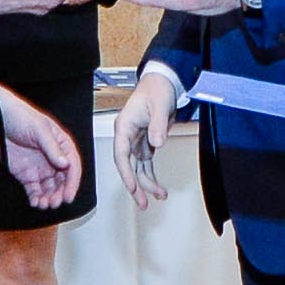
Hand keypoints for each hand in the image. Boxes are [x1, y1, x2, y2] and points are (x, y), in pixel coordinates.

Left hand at [0, 86, 82, 210]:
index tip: (69, 195)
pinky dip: (36, 198)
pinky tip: (35, 202)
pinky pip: (34, 190)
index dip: (72, 182)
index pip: (73, 166)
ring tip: (44, 204)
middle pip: (62, 181)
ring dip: (49, 198)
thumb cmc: (20, 116)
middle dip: (60, 193)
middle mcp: (52, 158)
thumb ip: (53, 148)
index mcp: (61, 145)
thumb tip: (65, 164)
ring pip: (49, 188)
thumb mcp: (40, 129)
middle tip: (55, 202)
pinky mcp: (26, 174)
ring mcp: (39, 167)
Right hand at [114, 75, 172, 208]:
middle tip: (142, 202)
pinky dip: (151, 175)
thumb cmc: (156, 89)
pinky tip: (157, 186)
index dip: (126, 173)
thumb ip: (157, 125)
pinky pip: (145, 163)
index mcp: (124, 126)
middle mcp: (127, 135)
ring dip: (146, 183)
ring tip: (156, 196)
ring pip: (137, 167)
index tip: (133, 186)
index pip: (121, 154)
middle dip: (135, 185)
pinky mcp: (145, 142)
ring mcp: (136, 140)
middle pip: (128, 166)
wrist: (163, 82)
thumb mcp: (159, 105)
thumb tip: (157, 142)